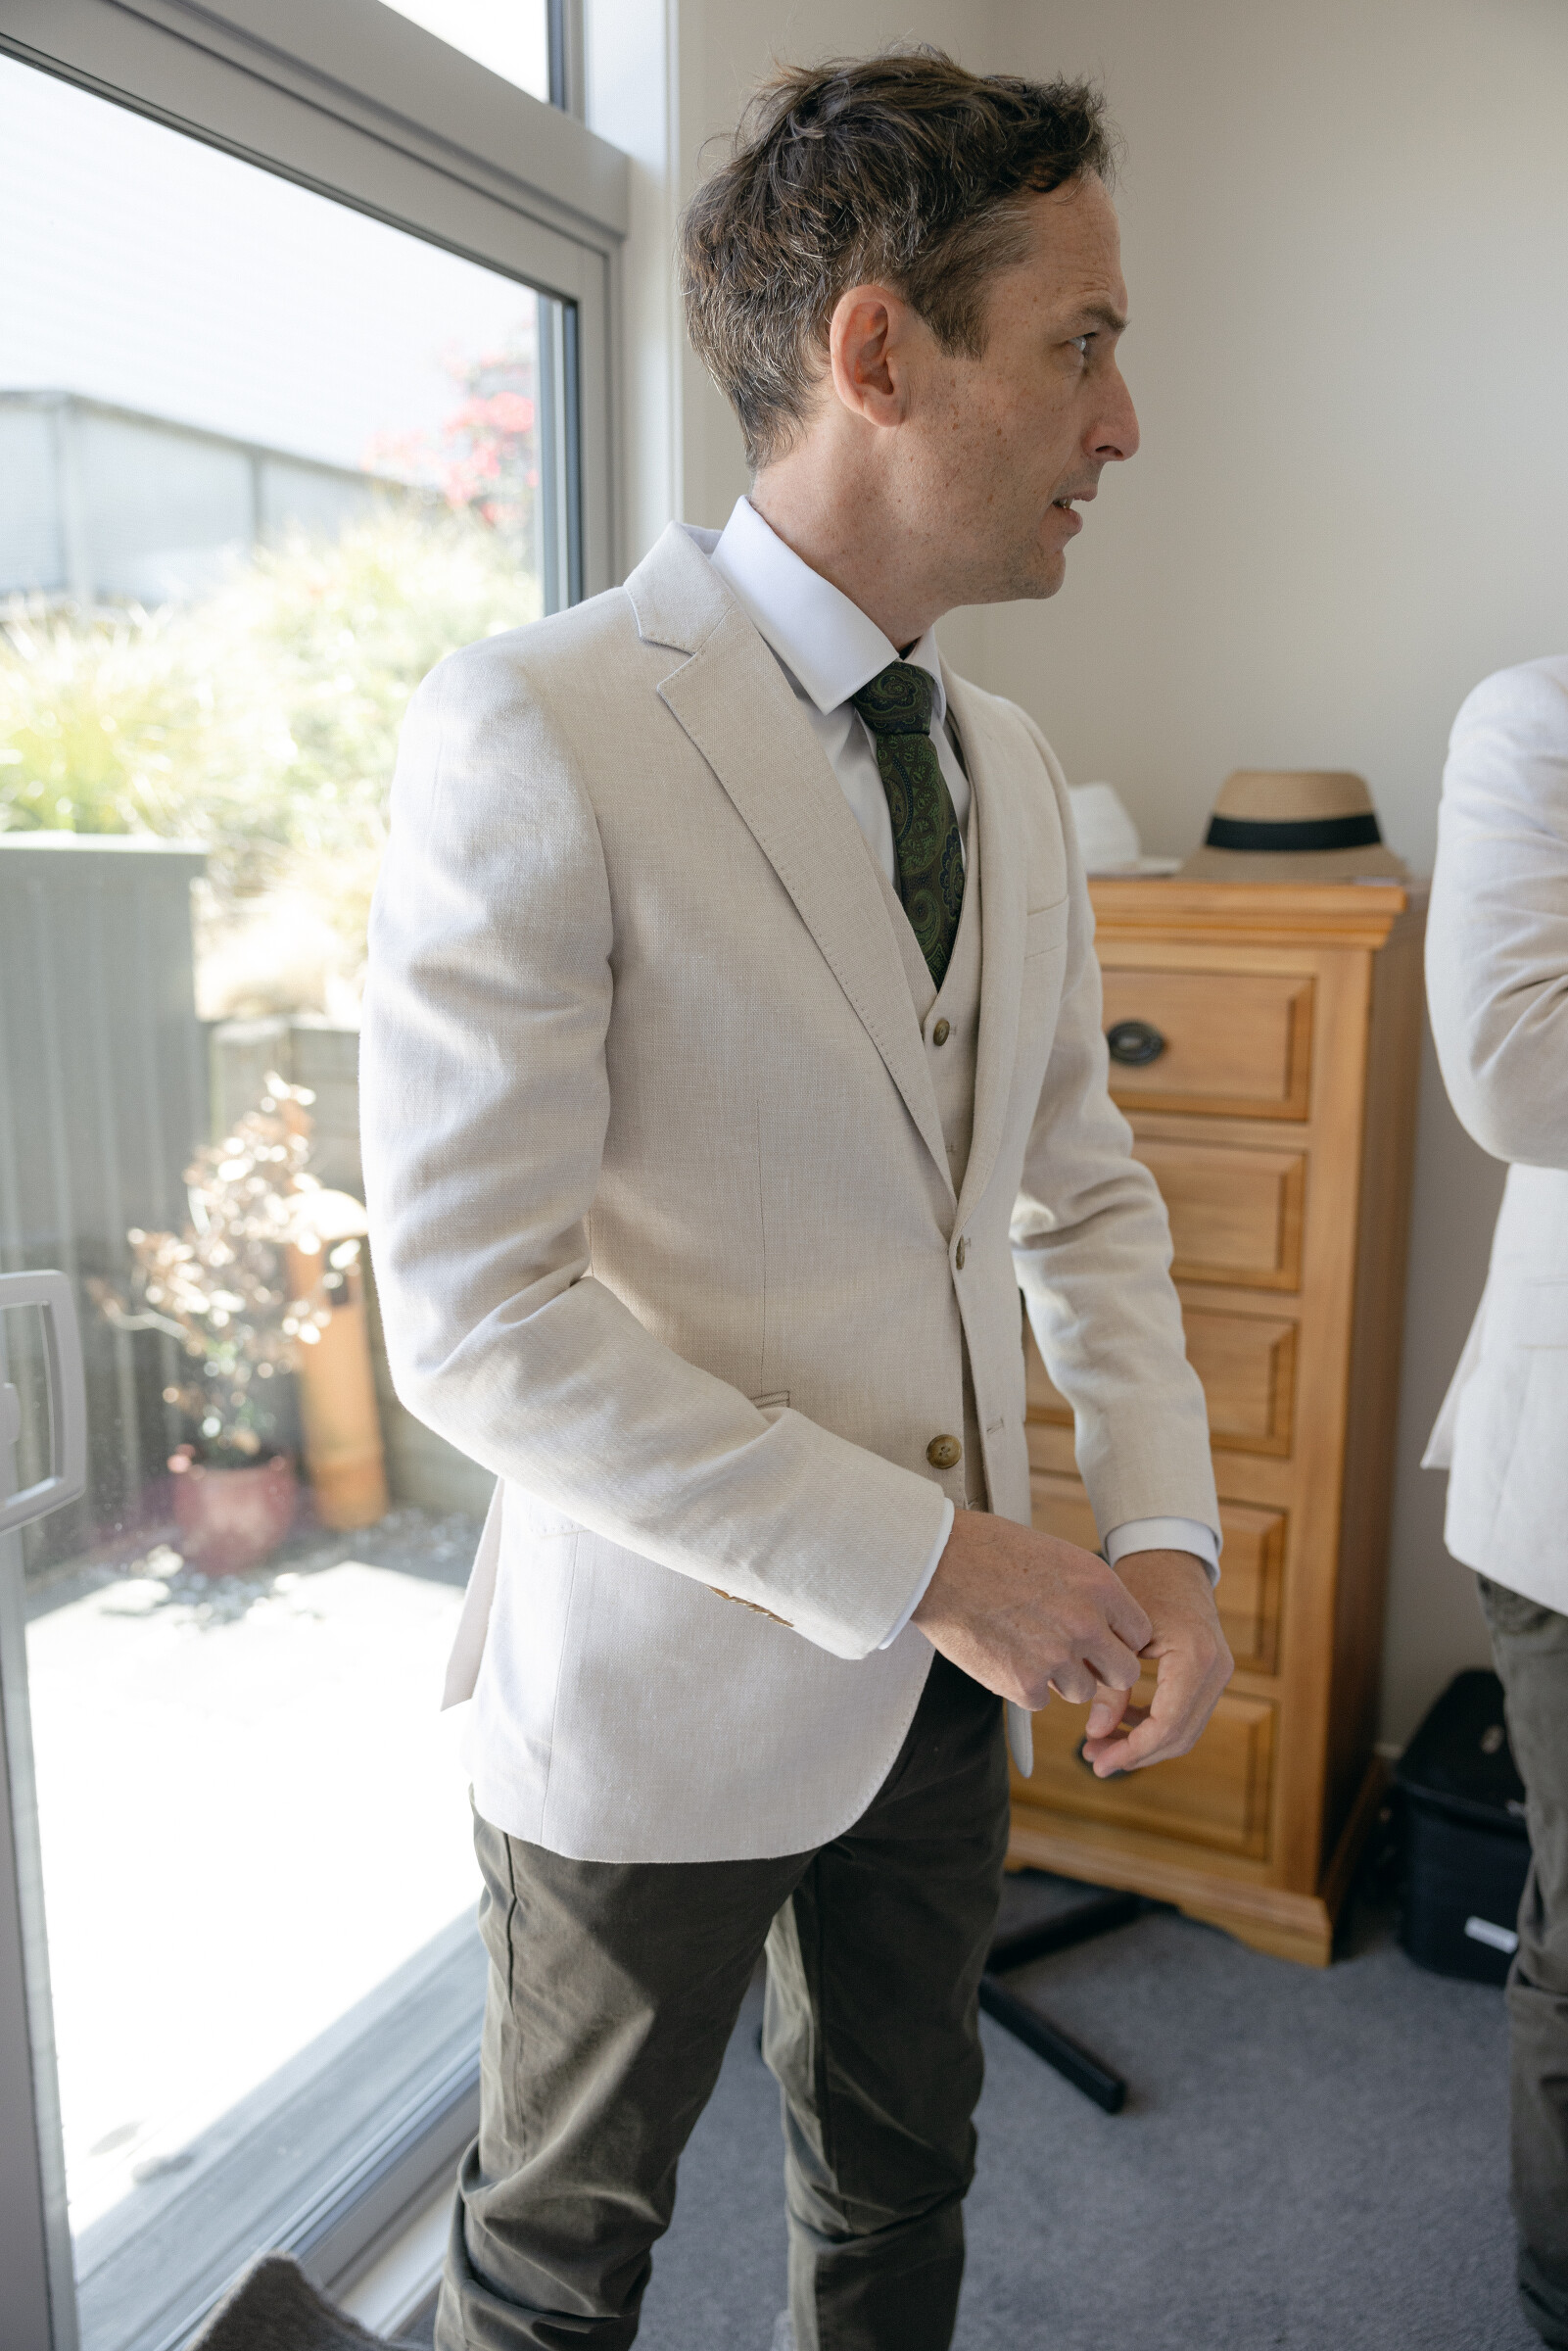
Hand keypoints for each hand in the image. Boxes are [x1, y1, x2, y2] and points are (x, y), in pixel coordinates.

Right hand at [912, 1509, 1152, 1712]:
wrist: (936, 1562)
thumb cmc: (989, 1551)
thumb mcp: (1055, 1555)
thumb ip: (1087, 1593)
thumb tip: (1105, 1624)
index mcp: (1099, 1584)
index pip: (1140, 1633)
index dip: (1119, 1640)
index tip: (1101, 1640)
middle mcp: (1085, 1623)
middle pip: (1122, 1673)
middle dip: (1101, 1669)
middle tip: (1073, 1657)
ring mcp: (1055, 1656)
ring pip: (1081, 1691)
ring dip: (1059, 1678)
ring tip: (1025, 1646)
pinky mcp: (1023, 1683)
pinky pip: (1040, 1701)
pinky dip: (1023, 1686)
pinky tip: (1003, 1655)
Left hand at [1079, 1549, 1232, 1777]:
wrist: (1169, 1559)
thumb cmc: (1141, 1584)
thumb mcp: (1118, 1633)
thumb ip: (1109, 1685)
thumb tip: (1095, 1735)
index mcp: (1195, 1658)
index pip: (1166, 1726)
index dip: (1131, 1751)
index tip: (1096, 1762)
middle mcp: (1216, 1670)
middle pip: (1179, 1737)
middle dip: (1135, 1754)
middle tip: (1093, 1759)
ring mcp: (1219, 1675)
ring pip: (1183, 1731)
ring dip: (1143, 1744)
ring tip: (1098, 1744)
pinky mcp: (1210, 1676)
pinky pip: (1185, 1715)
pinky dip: (1153, 1726)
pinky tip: (1120, 1723)